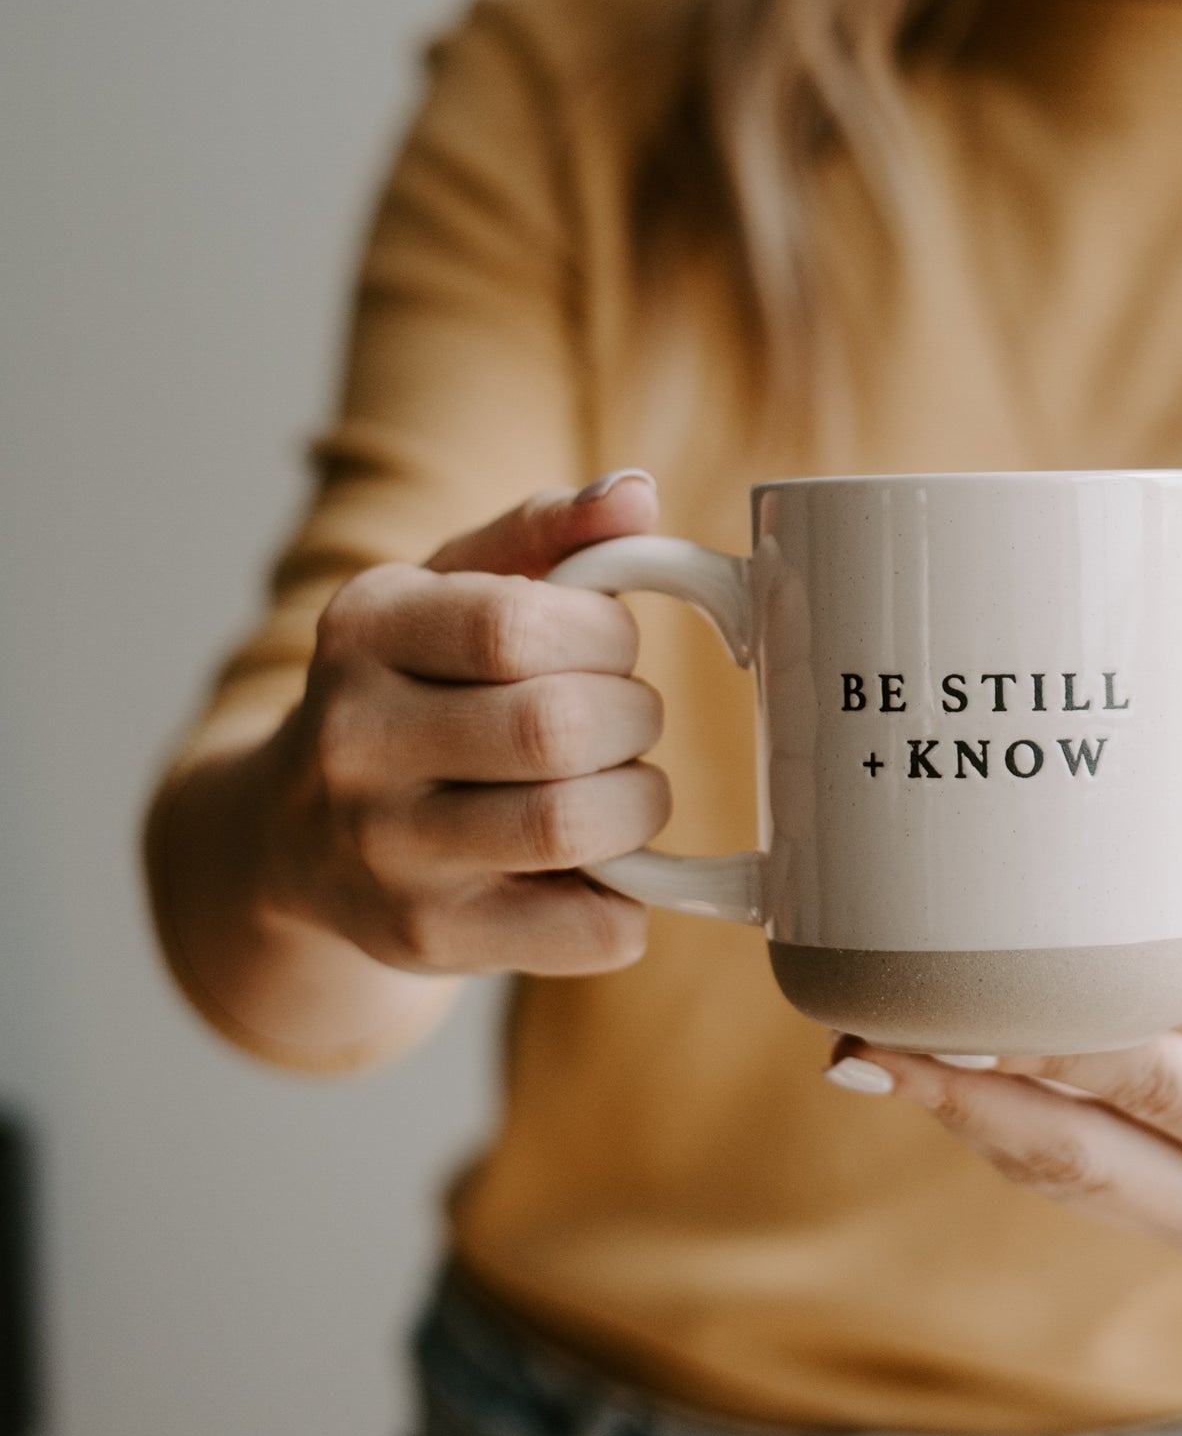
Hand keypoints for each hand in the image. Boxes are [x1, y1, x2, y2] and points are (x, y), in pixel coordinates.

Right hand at [268, 471, 671, 976]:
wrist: (289, 839)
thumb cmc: (413, 688)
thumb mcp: (452, 587)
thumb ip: (550, 532)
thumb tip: (635, 494)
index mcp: (363, 630)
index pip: (516, 624)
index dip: (604, 636)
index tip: (610, 646)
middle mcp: (353, 742)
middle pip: (556, 728)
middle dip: (632, 717)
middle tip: (624, 719)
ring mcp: (383, 853)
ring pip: (573, 826)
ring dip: (639, 802)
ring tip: (621, 786)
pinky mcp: (426, 940)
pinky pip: (590, 927)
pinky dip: (631, 898)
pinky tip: (604, 865)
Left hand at [827, 879, 1181, 1281]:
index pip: (1158, 1090)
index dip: (1053, 1045)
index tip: (965, 998)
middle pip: (1081, 1157)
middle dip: (964, 1099)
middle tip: (864, 1042)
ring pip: (1068, 1184)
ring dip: (967, 1123)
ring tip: (872, 1057)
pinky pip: (1085, 1188)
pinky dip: (1011, 1137)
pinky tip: (949, 1086)